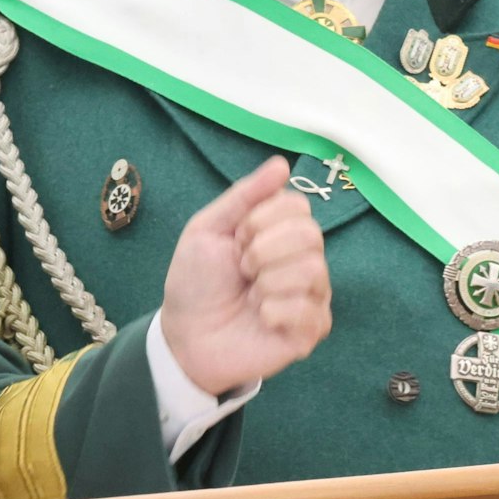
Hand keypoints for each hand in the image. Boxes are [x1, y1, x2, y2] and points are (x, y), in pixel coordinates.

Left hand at [159, 157, 331, 394]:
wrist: (185, 335)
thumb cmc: (196, 282)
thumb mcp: (208, 229)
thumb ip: (245, 195)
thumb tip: (283, 164)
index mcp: (282, 232)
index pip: (298, 206)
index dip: (261, 221)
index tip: (236, 240)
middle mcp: (304, 260)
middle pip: (310, 234)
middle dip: (263, 250)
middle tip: (242, 269)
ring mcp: (311, 295)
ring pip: (313, 269)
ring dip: (268, 281)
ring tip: (250, 295)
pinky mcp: (311, 330)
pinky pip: (309, 310)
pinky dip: (274, 311)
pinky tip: (260, 318)